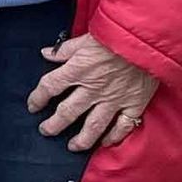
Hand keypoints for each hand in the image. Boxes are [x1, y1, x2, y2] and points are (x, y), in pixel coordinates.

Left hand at [27, 33, 160, 152]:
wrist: (149, 39)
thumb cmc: (117, 35)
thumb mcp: (86, 37)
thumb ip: (65, 49)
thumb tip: (46, 54)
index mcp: (78, 69)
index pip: (50, 87)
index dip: (38, 98)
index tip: (33, 106)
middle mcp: (93, 89)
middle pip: (67, 112)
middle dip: (53, 124)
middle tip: (46, 131)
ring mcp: (114, 99)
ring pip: (93, 126)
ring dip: (81, 140)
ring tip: (72, 147)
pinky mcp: (134, 104)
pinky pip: (123, 126)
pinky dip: (114, 137)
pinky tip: (105, 143)